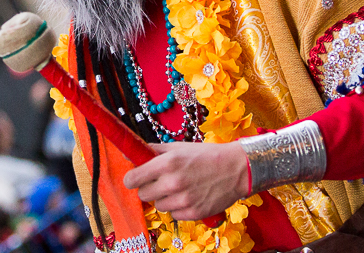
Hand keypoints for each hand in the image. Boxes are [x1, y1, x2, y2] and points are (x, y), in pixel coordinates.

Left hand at [122, 142, 249, 220]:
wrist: (236, 168)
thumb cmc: (206, 155)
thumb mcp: (178, 147)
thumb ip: (151, 150)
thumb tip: (127, 154)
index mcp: (167, 162)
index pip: (133, 179)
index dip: (132, 179)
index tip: (135, 179)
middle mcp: (173, 182)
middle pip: (143, 194)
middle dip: (150, 188)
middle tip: (162, 182)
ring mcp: (183, 199)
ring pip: (158, 206)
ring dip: (165, 198)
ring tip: (180, 188)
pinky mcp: (193, 213)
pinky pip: (173, 215)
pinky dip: (178, 208)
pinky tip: (189, 197)